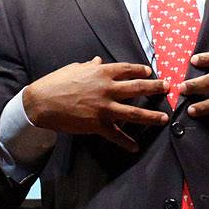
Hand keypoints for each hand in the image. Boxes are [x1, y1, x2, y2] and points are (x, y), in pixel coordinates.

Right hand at [22, 57, 168, 150]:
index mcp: (101, 73)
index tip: (150, 72)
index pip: (127, 69)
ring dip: (151, 116)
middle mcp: (107, 89)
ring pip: (134, 112)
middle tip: (167, 88)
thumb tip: (98, 61)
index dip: (141, 71)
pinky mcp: (98, 125)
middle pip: (137, 88)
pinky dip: (127, 142)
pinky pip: (116, 135)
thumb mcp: (74, 69)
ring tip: (164, 118)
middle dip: (155, 88)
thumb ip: (90, 67)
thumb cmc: (56, 83)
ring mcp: (104, 108)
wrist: (41, 103)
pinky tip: (135, 147)